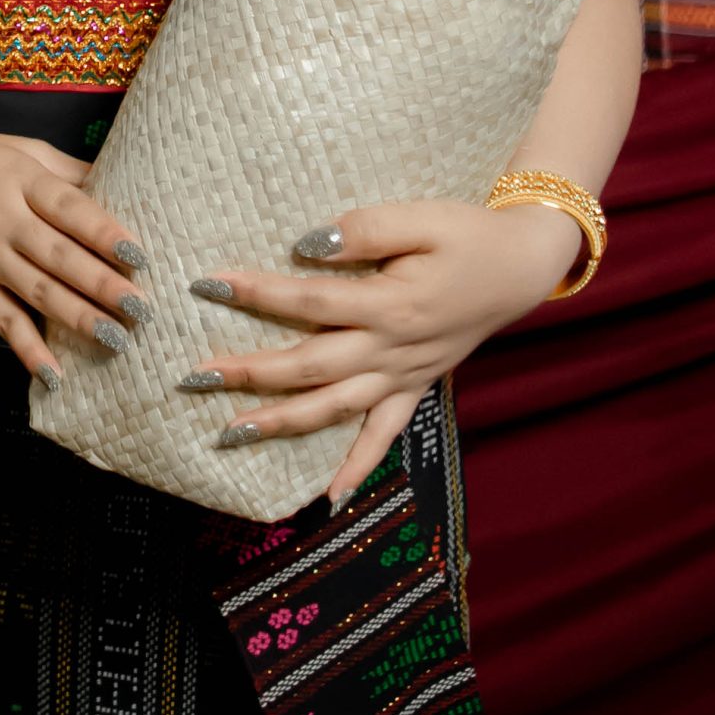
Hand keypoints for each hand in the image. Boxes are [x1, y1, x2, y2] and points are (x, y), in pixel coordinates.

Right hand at [0, 118, 150, 387]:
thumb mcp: (15, 149)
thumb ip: (63, 171)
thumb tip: (118, 184)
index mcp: (19, 179)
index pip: (69, 208)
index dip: (104, 232)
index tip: (139, 255)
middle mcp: (1, 219)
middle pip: (59, 256)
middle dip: (103, 285)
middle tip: (142, 310)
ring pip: (37, 293)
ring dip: (78, 319)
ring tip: (117, 340)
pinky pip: (2, 321)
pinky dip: (28, 349)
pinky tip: (54, 373)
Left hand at [186, 200, 584, 502]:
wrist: (521, 264)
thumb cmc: (467, 233)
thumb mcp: (421, 217)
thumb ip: (364, 230)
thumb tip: (306, 244)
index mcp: (390, 304)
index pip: (307, 301)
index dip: (255, 293)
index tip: (206, 285)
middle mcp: (392, 349)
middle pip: (309, 366)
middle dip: (248, 373)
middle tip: (193, 378)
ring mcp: (404, 375)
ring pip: (334, 409)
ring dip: (281, 424)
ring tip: (229, 433)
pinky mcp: (416, 387)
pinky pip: (384, 436)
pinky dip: (357, 468)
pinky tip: (326, 498)